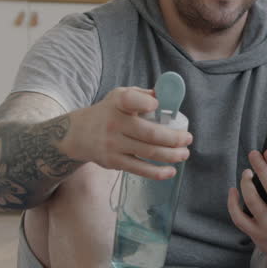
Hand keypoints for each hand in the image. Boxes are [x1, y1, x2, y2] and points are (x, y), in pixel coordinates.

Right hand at [63, 87, 191, 179]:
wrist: (78, 134)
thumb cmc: (108, 113)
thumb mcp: (119, 96)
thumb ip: (142, 95)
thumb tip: (166, 96)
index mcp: (117, 103)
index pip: (129, 99)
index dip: (145, 102)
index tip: (157, 104)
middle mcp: (114, 123)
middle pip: (150, 133)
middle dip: (174, 138)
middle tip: (188, 139)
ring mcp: (114, 144)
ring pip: (148, 152)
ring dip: (171, 155)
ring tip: (184, 154)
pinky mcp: (114, 161)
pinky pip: (139, 169)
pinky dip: (157, 172)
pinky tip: (171, 171)